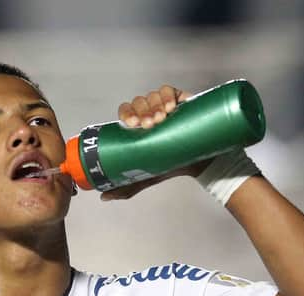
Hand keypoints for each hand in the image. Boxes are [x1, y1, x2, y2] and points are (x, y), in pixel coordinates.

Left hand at [101, 85, 210, 200]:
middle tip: (148, 125)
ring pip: (152, 96)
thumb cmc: (171, 166)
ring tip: (160, 120)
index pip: (126, 112)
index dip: (126, 114)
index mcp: (138, 126)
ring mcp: (164, 105)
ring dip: (154, 105)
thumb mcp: (147, 176)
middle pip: (138, 103)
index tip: (132, 125)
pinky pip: (169, 90)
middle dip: (142, 111)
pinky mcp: (180, 100)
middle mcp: (149, 113)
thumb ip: (127, 186)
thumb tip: (104, 197)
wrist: (199, 164)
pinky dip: (167, 96)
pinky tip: (171, 108)